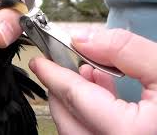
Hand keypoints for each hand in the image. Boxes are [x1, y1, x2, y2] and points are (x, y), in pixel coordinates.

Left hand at [29, 29, 156, 133]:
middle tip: (58, 65)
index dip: (53, 74)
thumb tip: (82, 39)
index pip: (74, 97)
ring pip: (74, 127)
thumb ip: (124, 51)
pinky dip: (87, 110)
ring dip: (72, 99)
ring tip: (84, 72)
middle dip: (59, 88)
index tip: (39, 61)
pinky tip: (100, 88)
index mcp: (126, 132)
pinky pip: (89, 132)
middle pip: (67, 116)